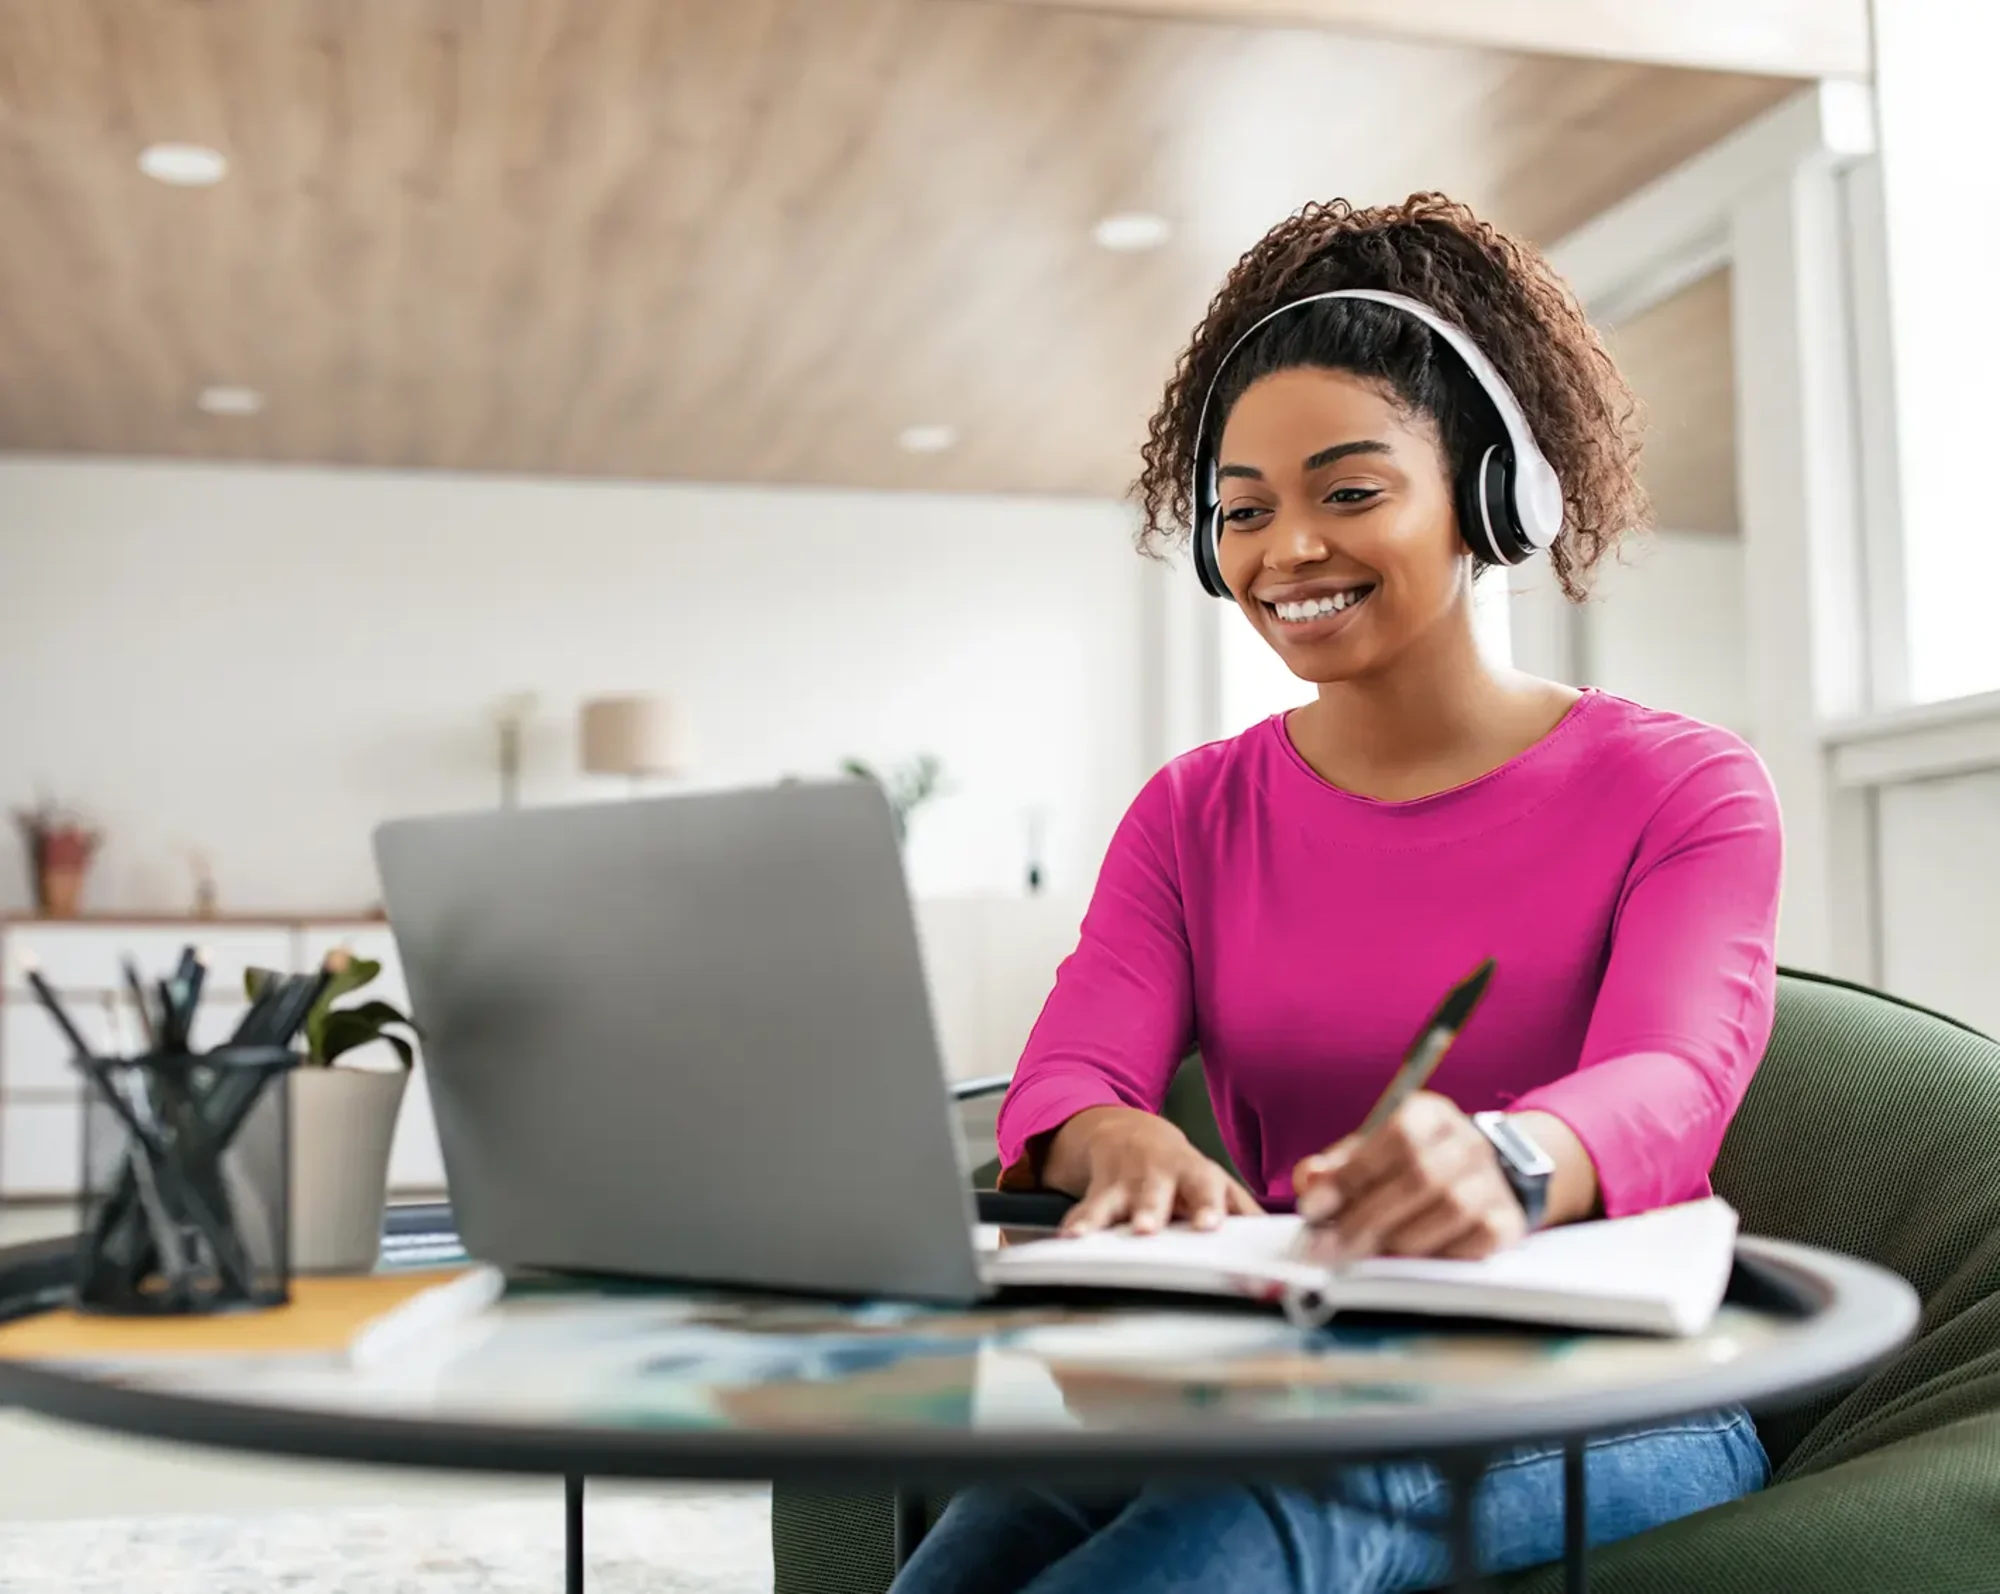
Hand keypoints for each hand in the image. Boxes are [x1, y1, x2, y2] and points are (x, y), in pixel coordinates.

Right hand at [1044, 1107, 1262, 1235]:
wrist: (1128, 1134)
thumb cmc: (1179, 1170)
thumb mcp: (1212, 1181)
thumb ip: (1242, 1211)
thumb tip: (1278, 1240)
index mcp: (1194, 1175)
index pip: (1205, 1188)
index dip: (1207, 1206)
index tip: (1209, 1225)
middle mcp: (1158, 1176)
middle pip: (1154, 1191)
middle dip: (1149, 1208)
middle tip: (1148, 1228)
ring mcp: (1125, 1182)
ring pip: (1114, 1199)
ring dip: (1104, 1217)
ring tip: (1092, 1235)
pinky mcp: (1098, 1191)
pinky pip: (1085, 1209)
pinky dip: (1076, 1224)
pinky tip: (1068, 1238)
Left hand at [1290, 1091, 1525, 1261]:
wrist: (1480, 1178)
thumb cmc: (1410, 1167)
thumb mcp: (1371, 1153)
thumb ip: (1337, 1166)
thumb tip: (1312, 1180)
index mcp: (1430, 1114)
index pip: (1396, 1137)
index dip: (1352, 1174)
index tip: (1314, 1208)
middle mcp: (1468, 1142)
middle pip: (1421, 1176)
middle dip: (1365, 1217)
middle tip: (1327, 1247)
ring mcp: (1493, 1181)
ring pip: (1450, 1209)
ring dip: (1398, 1239)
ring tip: (1362, 1255)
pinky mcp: (1508, 1221)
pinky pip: (1476, 1241)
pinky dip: (1438, 1254)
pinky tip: (1409, 1260)